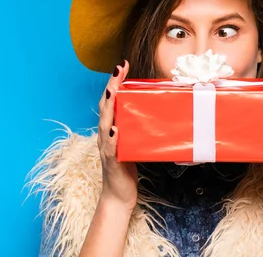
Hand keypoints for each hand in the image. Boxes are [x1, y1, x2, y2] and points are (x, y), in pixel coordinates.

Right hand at [97, 60, 137, 210]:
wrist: (118, 197)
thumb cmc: (126, 168)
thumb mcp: (134, 142)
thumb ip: (139, 127)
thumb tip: (157, 110)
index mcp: (111, 128)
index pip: (111, 101)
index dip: (115, 82)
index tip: (122, 65)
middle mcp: (106, 135)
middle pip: (105, 107)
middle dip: (111, 87)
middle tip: (118, 69)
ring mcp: (107, 148)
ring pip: (105, 124)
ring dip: (109, 107)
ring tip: (113, 92)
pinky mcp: (112, 163)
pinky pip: (111, 149)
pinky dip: (112, 139)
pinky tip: (116, 130)